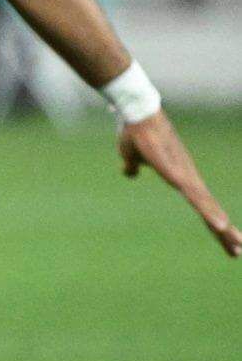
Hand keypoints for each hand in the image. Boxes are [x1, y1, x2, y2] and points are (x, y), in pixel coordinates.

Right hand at [118, 113, 241, 256]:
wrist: (137, 110)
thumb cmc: (136, 132)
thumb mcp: (133, 156)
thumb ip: (133, 167)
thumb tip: (130, 173)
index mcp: (182, 178)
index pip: (202, 205)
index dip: (214, 223)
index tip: (228, 242)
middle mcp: (187, 176)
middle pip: (208, 207)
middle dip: (222, 230)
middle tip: (237, 250)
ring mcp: (179, 170)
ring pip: (199, 199)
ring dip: (213, 216)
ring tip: (226, 232)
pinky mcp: (167, 163)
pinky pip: (181, 184)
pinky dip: (194, 198)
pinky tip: (200, 207)